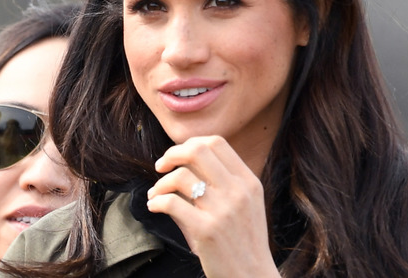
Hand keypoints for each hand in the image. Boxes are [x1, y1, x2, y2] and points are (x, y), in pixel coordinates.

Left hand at [146, 136, 280, 277]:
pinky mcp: (206, 230)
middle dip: (173, 153)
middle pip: (198, 151)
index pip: (217, 143)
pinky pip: (172, 203)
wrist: (252, 277)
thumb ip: (223, 184)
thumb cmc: (243, 243)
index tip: (178, 156)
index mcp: (248, 182)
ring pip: (181, 177)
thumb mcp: (245, 206)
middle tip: (160, 166)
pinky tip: (154, 207)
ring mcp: (223, 210)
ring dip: (161, 183)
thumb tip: (182, 164)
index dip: (191, 143)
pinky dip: (157, 202)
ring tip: (155, 194)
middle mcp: (238, 191)